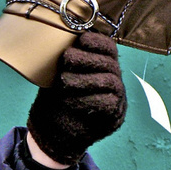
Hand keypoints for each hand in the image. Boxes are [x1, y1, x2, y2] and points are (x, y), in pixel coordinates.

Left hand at [26, 31, 126, 164]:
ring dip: (85, 78)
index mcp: (101, 67)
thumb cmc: (54, 100)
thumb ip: (64, 59)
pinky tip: (72, 99)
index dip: (97, 41)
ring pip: (110, 80)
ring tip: (64, 81)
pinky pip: (108, 102)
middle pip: (110, 63)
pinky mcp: (113, 117)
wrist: (53, 134)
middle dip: (88, 58)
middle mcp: (113, 81)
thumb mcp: (55, 74)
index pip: (108, 48)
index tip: (81, 39)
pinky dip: (88, 99)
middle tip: (66, 59)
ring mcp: (116, 99)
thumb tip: (58, 35)